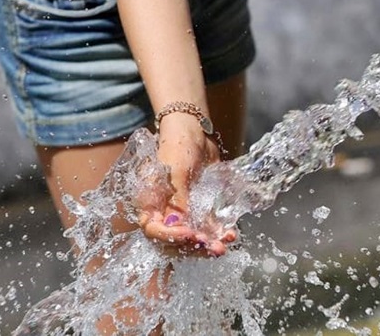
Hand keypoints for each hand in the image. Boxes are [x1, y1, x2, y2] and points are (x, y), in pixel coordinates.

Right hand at [137, 113, 236, 256]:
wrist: (194, 132)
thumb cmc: (178, 147)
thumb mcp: (178, 172)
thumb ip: (178, 199)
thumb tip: (178, 224)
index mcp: (149, 203)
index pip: (153, 230)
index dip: (171, 237)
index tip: (191, 235)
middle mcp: (163, 211)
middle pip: (174, 240)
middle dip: (194, 247)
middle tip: (213, 247)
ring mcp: (182, 211)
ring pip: (192, 237)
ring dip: (209, 243)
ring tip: (225, 244)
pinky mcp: (198, 208)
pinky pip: (206, 226)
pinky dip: (217, 232)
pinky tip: (230, 233)